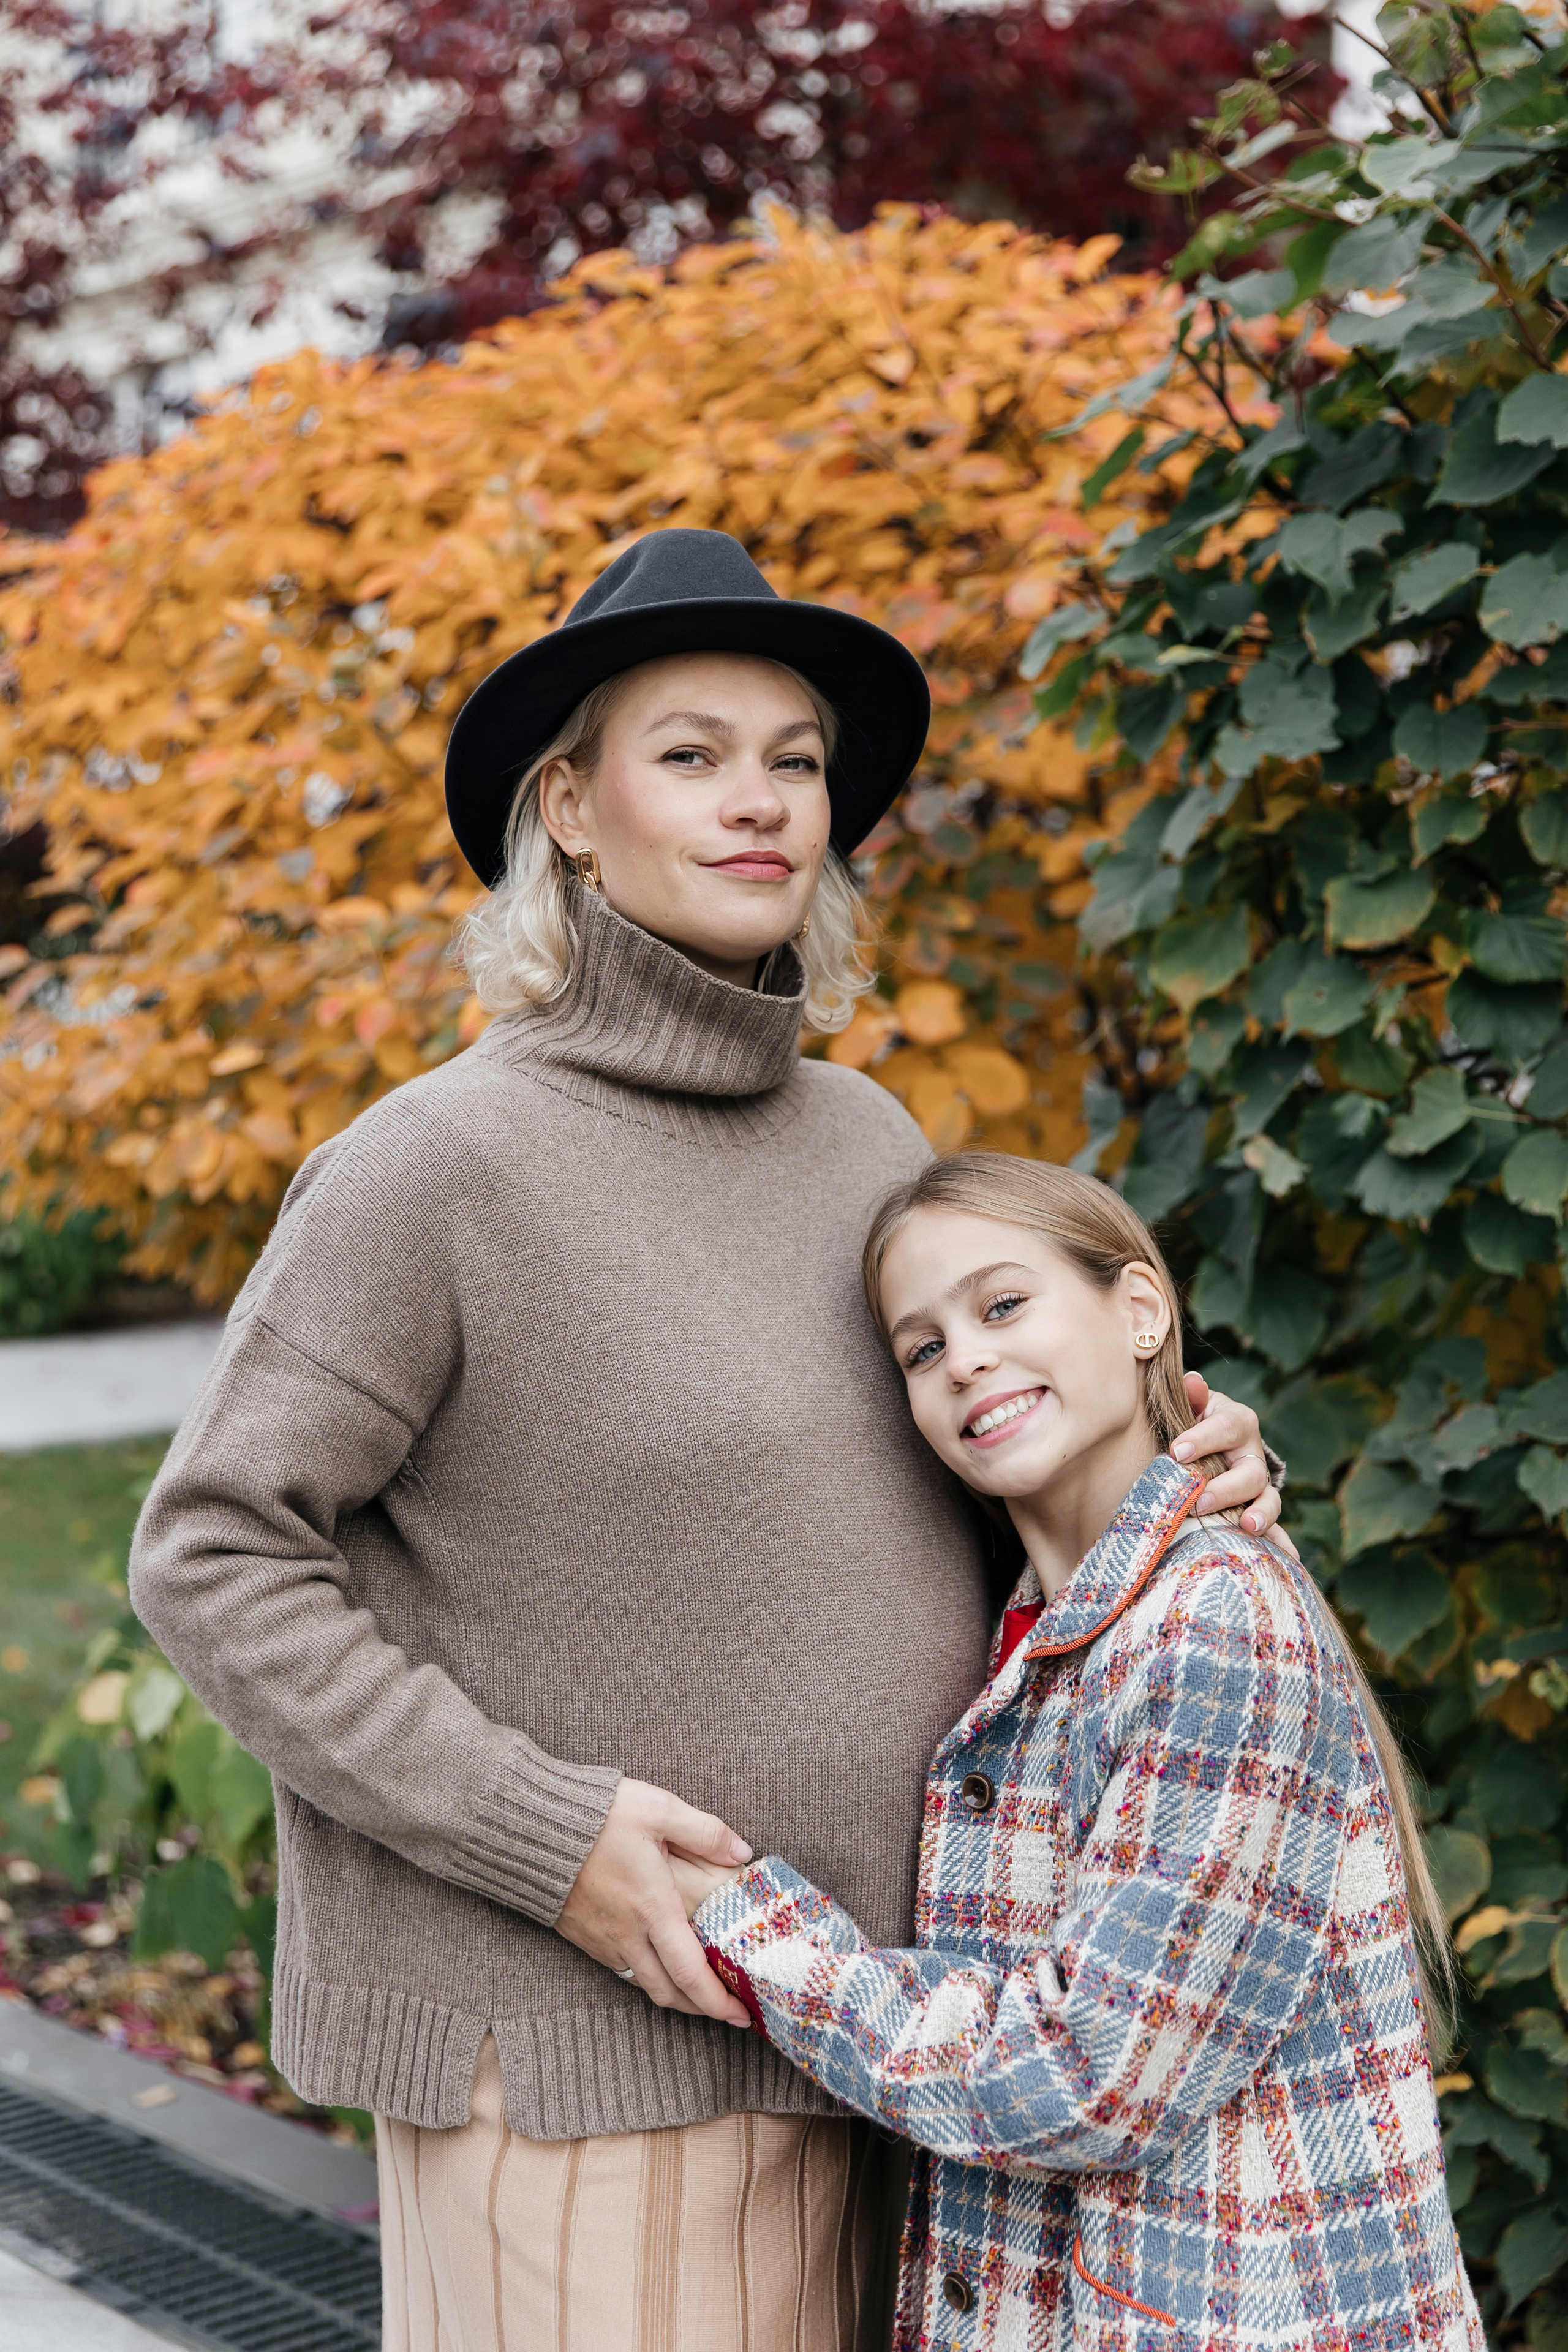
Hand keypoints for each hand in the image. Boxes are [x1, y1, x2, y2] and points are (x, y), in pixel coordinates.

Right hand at [556, 1777, 753, 2024]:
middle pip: (670, 1992)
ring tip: (700, 1992)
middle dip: (703, 2009)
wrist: (531, 1825)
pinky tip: (659, 1964)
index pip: (691, 1973)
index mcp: (652, 1908)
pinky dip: (647, 1977)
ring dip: (676, 1996)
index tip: (742, 2016)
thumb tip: (742, 1852)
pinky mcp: (583, 1936)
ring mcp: (602, 1939)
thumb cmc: (599, 1815)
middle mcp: (627, 1934)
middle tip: (729, 2011)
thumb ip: (705, 1832)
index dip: (719, 2002)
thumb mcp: (660, 1810)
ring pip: (644, 1985)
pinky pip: (621, 1969)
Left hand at [1173, 1374, 1295, 1556]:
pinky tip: (1288, 1559)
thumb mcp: (1192, 1405)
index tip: (1177, 1452)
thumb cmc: (1192, 1420)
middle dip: (1226, 1488)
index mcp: (1237, 1422)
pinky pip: (1276, 1528)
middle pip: (1250, 1472)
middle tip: (1198, 1500)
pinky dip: (1283, 1544)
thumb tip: (1192, 1381)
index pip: (1224, 1428)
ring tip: (1247, 1526)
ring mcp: (1258, 1484)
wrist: (1207, 1439)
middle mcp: (1253, 1453)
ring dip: (1261, 1514)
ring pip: (1268, 1499)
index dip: (1202, 1439)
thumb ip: (1191, 1397)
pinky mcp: (1257, 1508)